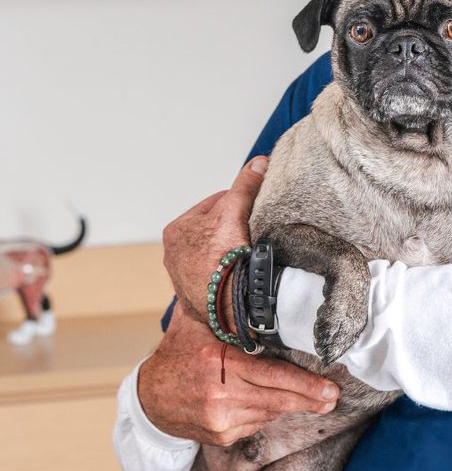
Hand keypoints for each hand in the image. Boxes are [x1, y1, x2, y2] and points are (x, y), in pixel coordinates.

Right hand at [137, 301, 340, 445]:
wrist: (149, 398)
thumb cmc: (179, 353)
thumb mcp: (197, 324)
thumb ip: (223, 306)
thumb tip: (245, 273)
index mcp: (218, 363)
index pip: (273, 376)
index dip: (306, 385)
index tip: (330, 388)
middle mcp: (220, 395)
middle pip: (278, 400)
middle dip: (310, 399)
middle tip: (334, 397)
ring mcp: (221, 419)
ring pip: (270, 413)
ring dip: (292, 405)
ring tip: (316, 400)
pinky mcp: (221, 435)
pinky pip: (257, 424)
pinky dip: (269, 413)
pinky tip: (277, 404)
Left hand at [162, 156, 266, 322]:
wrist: (225, 306)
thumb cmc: (223, 258)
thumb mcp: (235, 211)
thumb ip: (245, 185)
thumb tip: (258, 163)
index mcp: (176, 230)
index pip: (214, 203)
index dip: (238, 202)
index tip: (254, 208)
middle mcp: (174, 254)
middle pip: (214, 229)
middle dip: (232, 229)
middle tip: (254, 232)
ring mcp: (183, 277)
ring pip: (214, 253)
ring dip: (230, 251)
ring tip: (249, 253)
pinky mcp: (196, 297)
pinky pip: (216, 275)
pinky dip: (227, 272)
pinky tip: (241, 273)